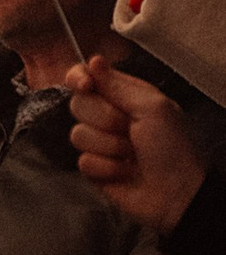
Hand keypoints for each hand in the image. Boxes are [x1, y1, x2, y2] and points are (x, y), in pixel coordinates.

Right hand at [68, 56, 206, 233]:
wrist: (176, 194)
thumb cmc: (172, 148)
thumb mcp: (153, 108)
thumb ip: (118, 85)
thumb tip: (92, 60)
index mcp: (125, 95)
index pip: (87, 76)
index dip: (79, 79)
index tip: (86, 86)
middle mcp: (109, 115)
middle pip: (78, 104)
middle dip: (104, 120)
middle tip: (130, 130)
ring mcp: (100, 142)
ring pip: (78, 135)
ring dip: (109, 147)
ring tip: (131, 155)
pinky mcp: (95, 168)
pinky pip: (82, 161)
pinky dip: (106, 168)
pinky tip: (124, 172)